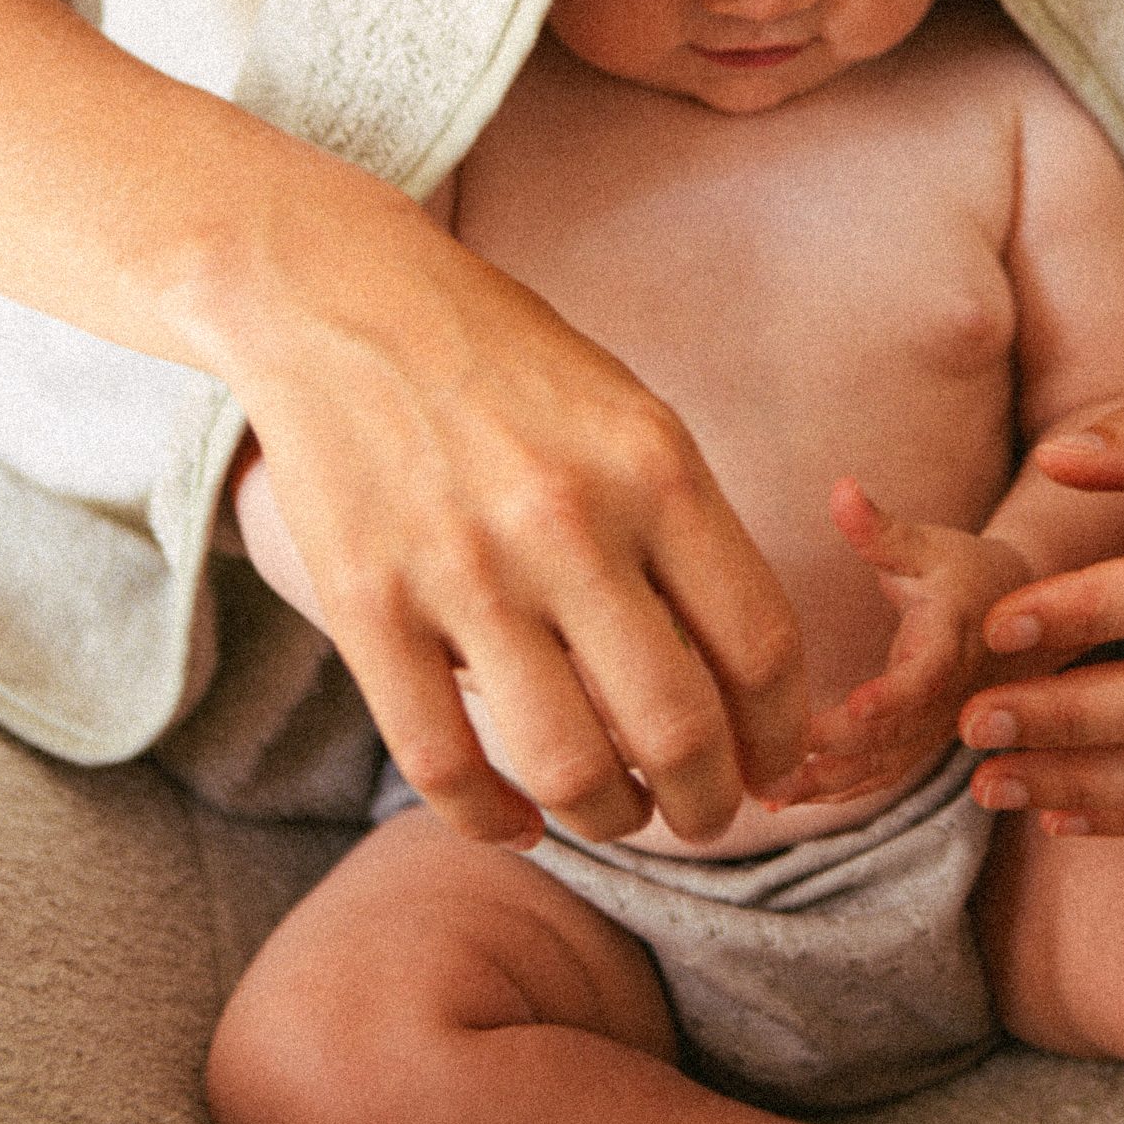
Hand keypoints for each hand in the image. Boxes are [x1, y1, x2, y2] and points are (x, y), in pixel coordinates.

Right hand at [0, 0, 807, 853]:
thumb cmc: (508, 360)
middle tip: (708, 812)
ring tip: (621, 812)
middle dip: (710, 800)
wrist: (343, 302)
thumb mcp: (631, 415)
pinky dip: (495, 822)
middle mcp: (569, 523)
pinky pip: (444, 766)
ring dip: (611, 818)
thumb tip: (742, 677)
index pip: (758, 644)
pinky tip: (522, 821)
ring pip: (569, 767)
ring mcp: (462, 572)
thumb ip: (685, 534)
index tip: (776, 762)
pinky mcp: (368, 609)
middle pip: (677, 725)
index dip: (780, 731)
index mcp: (656, 466)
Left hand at [770, 479, 1033, 808]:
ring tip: (767, 792)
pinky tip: (781, 799)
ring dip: (826, 784)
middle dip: (837, 753)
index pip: (926, 677)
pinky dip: (833, 791)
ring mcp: (932, 730)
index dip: (893, 696)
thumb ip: (880, 528)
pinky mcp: (916, 745)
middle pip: (894, 736)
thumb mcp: (927, 543)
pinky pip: (876, 777)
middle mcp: (945, 699)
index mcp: (950, 644)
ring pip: (881, 769)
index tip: (853, 706)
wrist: (1019, 621)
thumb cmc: (965, 572)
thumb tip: (841, 488)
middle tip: (775, 763)